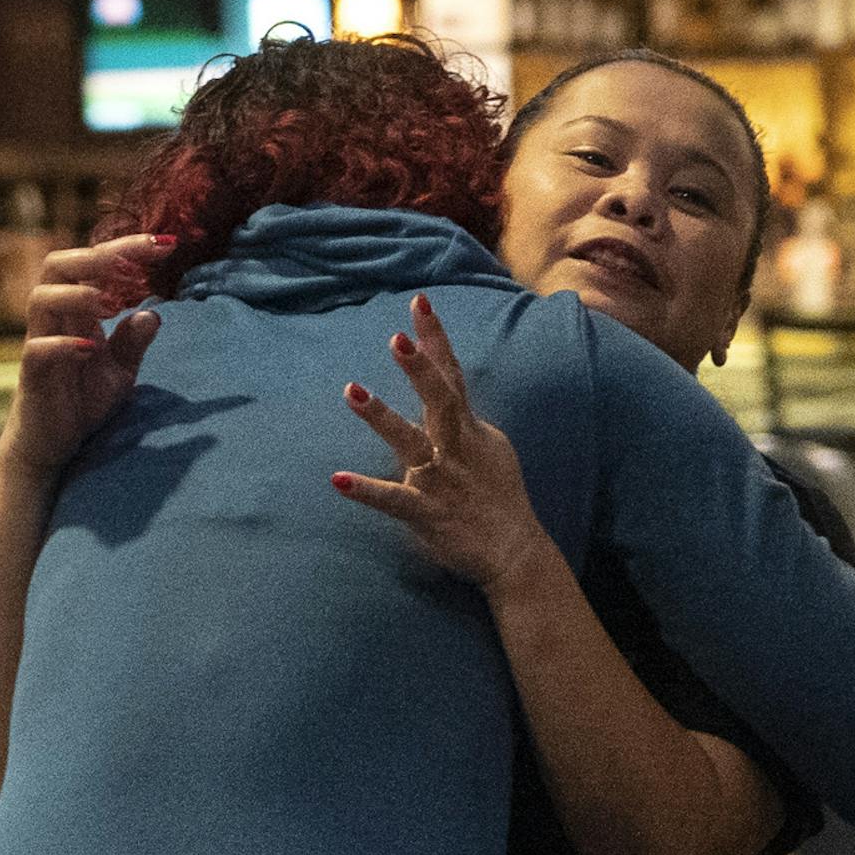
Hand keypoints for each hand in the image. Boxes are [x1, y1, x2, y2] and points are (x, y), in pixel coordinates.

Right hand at [0, 233, 170, 480]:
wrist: (51, 445)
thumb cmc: (82, 401)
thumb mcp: (120, 370)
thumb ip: (133, 341)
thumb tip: (155, 312)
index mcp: (77, 311)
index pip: (94, 264)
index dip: (128, 249)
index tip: (167, 244)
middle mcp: (54, 319)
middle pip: (58, 265)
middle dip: (99, 256)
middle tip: (137, 262)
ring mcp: (39, 344)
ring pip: (40, 298)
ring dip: (78, 294)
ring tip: (112, 303)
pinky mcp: (31, 376)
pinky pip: (37, 350)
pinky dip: (63, 346)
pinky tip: (91, 348)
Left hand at [331, 294, 554, 591]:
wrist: (516, 553)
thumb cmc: (500, 499)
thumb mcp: (494, 450)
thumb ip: (470, 423)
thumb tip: (458, 401)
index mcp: (468, 430)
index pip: (452, 376)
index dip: (435, 339)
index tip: (418, 302)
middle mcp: (455, 448)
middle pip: (440, 399)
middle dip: (420, 368)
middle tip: (397, 338)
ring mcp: (440, 479)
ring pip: (410, 442)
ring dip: (382, 416)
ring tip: (352, 391)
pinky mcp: (427, 512)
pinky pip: (393, 500)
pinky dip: (366, 490)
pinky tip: (338, 480)